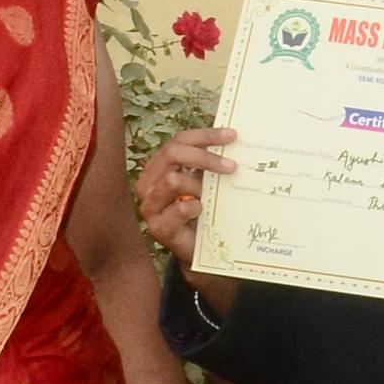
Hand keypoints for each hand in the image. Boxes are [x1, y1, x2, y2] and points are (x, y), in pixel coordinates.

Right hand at [134, 125, 233, 269]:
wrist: (197, 248)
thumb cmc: (201, 210)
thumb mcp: (206, 182)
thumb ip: (210, 164)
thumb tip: (234, 141)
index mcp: (159, 167)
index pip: (179, 141)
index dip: (205, 136)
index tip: (232, 135)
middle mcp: (149, 183)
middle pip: (172, 154)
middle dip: (205, 157)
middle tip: (232, 166)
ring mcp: (150, 205)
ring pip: (173, 179)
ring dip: (199, 186)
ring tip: (211, 195)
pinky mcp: (158, 227)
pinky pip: (179, 208)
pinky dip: (195, 207)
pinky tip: (202, 211)